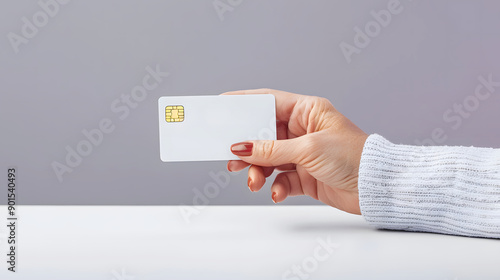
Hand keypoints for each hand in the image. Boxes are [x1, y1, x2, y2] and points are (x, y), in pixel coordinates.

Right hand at [224, 89, 367, 214]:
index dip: (243, 104)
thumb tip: (241, 147)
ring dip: (257, 171)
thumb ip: (271, 149)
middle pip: (263, 134)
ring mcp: (303, 153)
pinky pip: (280, 178)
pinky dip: (275, 186)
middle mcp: (303, 130)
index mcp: (307, 111)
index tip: (222, 108)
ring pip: (268, 159)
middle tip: (231, 156)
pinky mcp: (305, 174)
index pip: (268, 102)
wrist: (378, 189)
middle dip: (247, 147)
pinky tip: (277, 191)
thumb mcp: (308, 149)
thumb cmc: (355, 157)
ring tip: (253, 181)